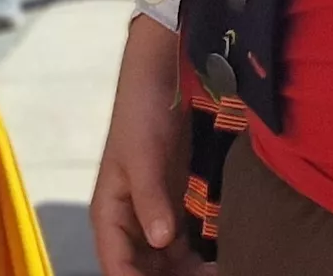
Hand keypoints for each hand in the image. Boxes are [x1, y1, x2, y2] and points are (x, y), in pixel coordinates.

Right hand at [92, 18, 203, 275]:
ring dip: (188, 274)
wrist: (162, 77)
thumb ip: (151, 200)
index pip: (117, 268)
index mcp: (109, 216)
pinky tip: (223, 262)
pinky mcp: (174, 205)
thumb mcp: (144, 157)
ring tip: (223, 274)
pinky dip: (199, 259)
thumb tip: (161, 242)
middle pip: (143, 271)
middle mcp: (128, 222)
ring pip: (165, 264)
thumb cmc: (142, 115)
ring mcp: (151, 215)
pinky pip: (183, 246)